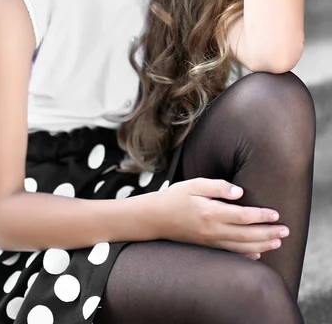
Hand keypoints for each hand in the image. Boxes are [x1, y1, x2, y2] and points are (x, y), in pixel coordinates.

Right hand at [154, 177, 288, 258]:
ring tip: (277, 242)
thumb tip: (239, 192)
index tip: (276, 214)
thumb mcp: (194, 184)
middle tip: (286, 231)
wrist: (155, 218)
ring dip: (262, 245)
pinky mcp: (207, 246)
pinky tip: (257, 254)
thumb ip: (217, 187)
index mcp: (211, 212)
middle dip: (268, 233)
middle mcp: (212, 230)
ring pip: (241, 247)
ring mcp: (210, 241)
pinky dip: (246, 255)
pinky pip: (231, 254)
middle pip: (247, 235)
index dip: (261, 216)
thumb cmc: (175, 197)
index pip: (243, 216)